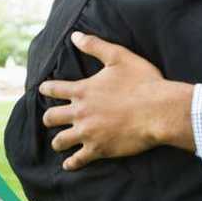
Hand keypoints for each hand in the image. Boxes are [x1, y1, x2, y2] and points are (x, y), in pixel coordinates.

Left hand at [39, 31, 195, 170]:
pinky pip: (78, 159)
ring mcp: (88, 132)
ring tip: (58, 143)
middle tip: (49, 119)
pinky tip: (68, 165)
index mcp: (83, 90)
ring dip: (57, 141)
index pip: (55, 89)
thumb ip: (95, 46)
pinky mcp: (99, 149)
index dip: (46, 88)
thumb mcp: (118, 57)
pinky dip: (71, 163)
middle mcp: (80, 112)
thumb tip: (75, 35)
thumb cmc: (142, 82)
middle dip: (48, 118)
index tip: (42, 89)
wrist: (159, 111)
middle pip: (51, 117)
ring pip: (60, 140)